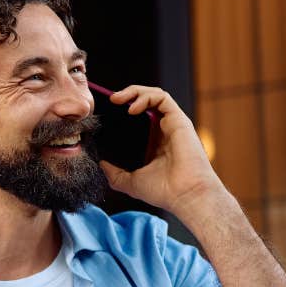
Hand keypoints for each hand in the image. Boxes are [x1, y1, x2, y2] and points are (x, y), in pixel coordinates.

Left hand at [98, 85, 225, 213]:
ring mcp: (172, 124)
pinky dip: (146, 97)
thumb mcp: (131, 182)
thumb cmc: (164, 191)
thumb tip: (101, 165)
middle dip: (127, 95)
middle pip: (146, 102)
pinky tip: (132, 108)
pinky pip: (162, 98)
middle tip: (111, 99)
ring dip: (135, 92)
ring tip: (118, 98)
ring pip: (154, 95)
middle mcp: (164, 130)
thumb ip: (115, 174)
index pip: (139, 116)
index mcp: (154, 142)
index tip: (106, 111)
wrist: (184, 195)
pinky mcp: (179, 120)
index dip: (123, 109)